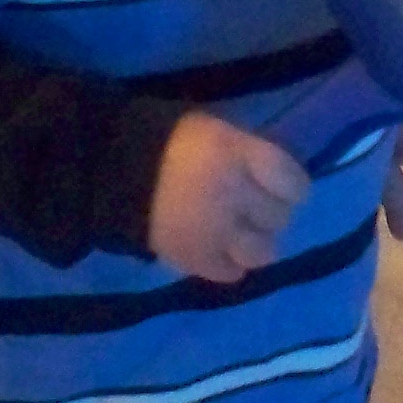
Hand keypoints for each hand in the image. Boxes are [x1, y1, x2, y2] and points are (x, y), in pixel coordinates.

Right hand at [150, 114, 309, 283]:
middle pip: (278, 217)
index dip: (293, 187)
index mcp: (236, 154)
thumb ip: (247, 151)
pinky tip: (220, 250)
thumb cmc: (166, 140)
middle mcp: (232, 194)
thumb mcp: (213, 129)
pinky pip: (231, 273)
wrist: (110, 169)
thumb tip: (275, 175)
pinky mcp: (193, 260)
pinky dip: (230, 263)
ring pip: (262, 252)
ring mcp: (214, 232)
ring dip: (256, 244)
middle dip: (270, 213)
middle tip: (255, 208)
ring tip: (242, 235)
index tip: (284, 187)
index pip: (292, 181)